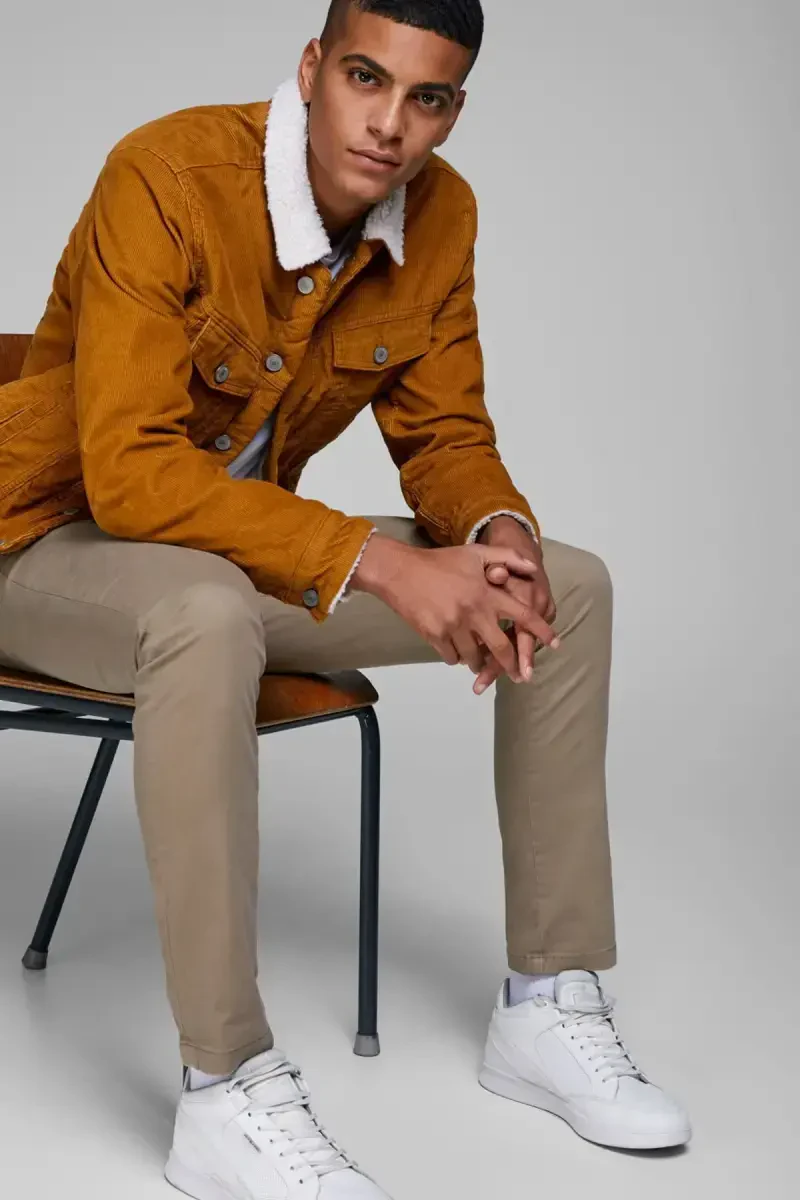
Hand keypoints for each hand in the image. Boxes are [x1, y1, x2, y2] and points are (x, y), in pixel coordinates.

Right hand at [350, 533, 558, 680]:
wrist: (400, 571)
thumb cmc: (440, 561)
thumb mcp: (475, 553)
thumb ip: (507, 558)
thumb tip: (533, 568)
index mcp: (487, 593)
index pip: (523, 615)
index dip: (541, 631)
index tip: (555, 644)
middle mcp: (474, 612)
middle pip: (501, 648)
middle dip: (512, 665)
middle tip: (520, 675)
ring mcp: (454, 626)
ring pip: (474, 656)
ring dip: (479, 662)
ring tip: (480, 663)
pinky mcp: (435, 636)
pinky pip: (452, 657)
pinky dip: (456, 657)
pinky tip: (456, 651)